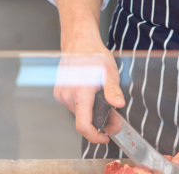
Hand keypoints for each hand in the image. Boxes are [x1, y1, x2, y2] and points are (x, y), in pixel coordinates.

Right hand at [53, 25, 123, 144]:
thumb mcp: (109, 72)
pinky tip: (88, 90)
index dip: (95, 137)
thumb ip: (113, 91)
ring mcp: (61, 94)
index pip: (84, 126)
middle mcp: (67, 95)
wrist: (78, 42)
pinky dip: (83, 103)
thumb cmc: (94, 55)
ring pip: (78, 113)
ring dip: (90, 109)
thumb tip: (119, 105)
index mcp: (80, 93)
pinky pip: (73, 105)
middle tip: (111, 109)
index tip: (105, 136)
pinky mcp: (58, 92)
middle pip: (83, 119)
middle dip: (98, 119)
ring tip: (98, 93)